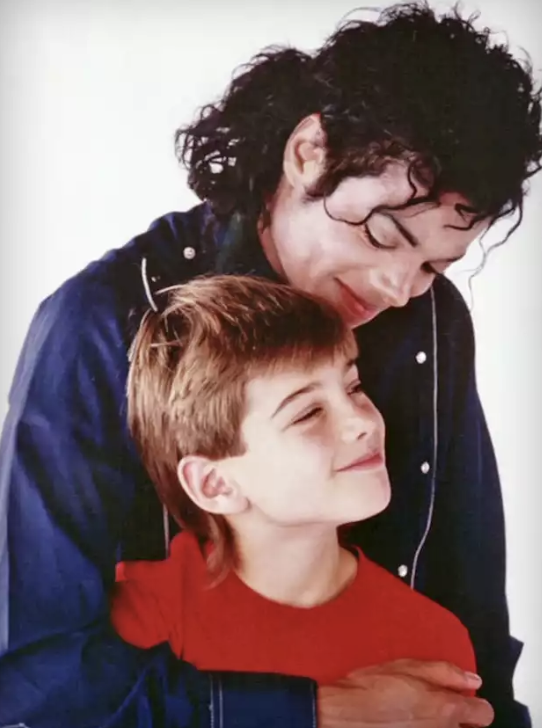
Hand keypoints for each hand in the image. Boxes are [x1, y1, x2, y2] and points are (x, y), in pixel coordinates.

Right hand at [318, 659, 493, 726]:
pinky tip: (407, 725)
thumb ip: (445, 672)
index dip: (476, 704)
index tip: (463, 699)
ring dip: (441, 727)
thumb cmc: (372, 687)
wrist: (343, 714)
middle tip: (436, 709)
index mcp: (446, 709)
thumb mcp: (408, 667)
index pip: (484, 714)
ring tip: (419, 718)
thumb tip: (472, 679)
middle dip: (458, 720)